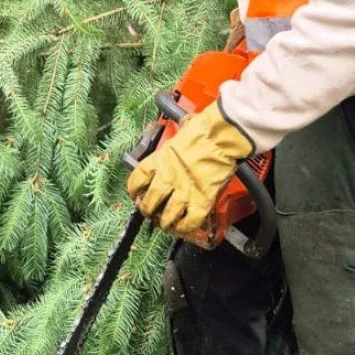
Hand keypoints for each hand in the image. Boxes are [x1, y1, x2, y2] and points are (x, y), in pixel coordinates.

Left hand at [126, 100, 252, 237]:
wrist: (220, 137)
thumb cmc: (203, 130)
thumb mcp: (180, 131)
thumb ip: (179, 136)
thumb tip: (185, 126)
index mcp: (160, 160)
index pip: (138, 179)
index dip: (134, 190)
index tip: (136, 194)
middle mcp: (168, 177)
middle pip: (150, 201)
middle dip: (147, 210)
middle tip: (150, 213)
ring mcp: (184, 191)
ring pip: (167, 216)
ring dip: (164, 223)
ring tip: (165, 225)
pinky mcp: (202, 201)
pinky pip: (190, 222)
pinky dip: (185, 228)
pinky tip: (183, 228)